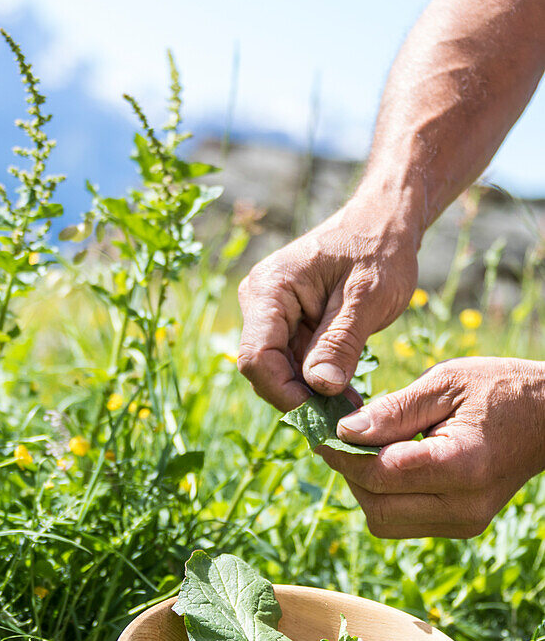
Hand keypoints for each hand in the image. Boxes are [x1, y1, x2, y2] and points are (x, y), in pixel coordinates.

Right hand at [236, 192, 420, 409]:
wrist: (384, 223)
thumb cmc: (379, 249)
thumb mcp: (368, 296)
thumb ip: (341, 341)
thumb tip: (319, 387)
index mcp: (270, 288)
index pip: (256, 356)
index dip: (283, 392)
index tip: (323, 414)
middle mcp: (260, 302)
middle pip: (264, 369)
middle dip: (299, 397)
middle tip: (344, 416)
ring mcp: (272, 315)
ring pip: (278, 372)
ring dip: (310, 394)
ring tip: (351, 405)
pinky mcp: (288, 325)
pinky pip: (293, 364)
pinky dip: (317, 383)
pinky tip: (345, 393)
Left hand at [320, 357, 544, 538]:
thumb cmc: (500, 389)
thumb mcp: (446, 383)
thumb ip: (393, 410)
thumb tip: (344, 431)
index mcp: (462, 466)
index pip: (381, 473)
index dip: (344, 454)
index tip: (324, 431)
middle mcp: (463, 506)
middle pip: (377, 506)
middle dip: (350, 473)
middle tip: (340, 439)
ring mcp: (464, 523)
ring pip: (384, 522)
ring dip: (365, 489)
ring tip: (367, 449)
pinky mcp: (461, 527)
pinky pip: (402, 522)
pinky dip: (385, 498)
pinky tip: (389, 465)